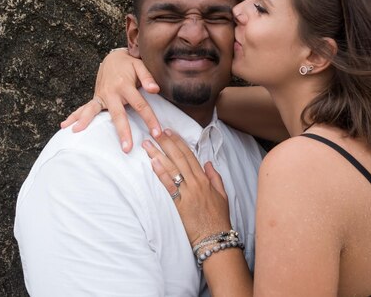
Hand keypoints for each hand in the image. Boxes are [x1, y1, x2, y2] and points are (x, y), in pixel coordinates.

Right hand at [60, 48, 161, 151]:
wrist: (114, 58)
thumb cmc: (130, 64)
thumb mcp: (140, 65)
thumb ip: (148, 77)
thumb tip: (155, 89)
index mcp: (125, 85)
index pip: (140, 105)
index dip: (150, 119)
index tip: (157, 133)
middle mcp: (111, 92)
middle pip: (118, 114)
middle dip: (123, 132)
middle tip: (126, 148)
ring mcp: (101, 96)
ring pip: (94, 111)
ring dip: (86, 121)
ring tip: (77, 132)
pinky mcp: (96, 98)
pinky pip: (85, 108)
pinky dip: (74, 116)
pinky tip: (65, 126)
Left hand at [142, 129, 231, 245]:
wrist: (215, 238)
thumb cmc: (218, 218)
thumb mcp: (222, 195)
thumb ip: (215, 177)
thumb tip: (208, 163)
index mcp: (205, 179)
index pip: (190, 155)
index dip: (179, 142)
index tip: (169, 132)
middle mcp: (196, 183)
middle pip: (179, 158)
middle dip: (166, 143)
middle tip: (155, 131)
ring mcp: (188, 192)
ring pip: (172, 169)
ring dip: (159, 155)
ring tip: (148, 145)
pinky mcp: (180, 204)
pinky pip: (169, 186)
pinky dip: (161, 173)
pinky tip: (153, 163)